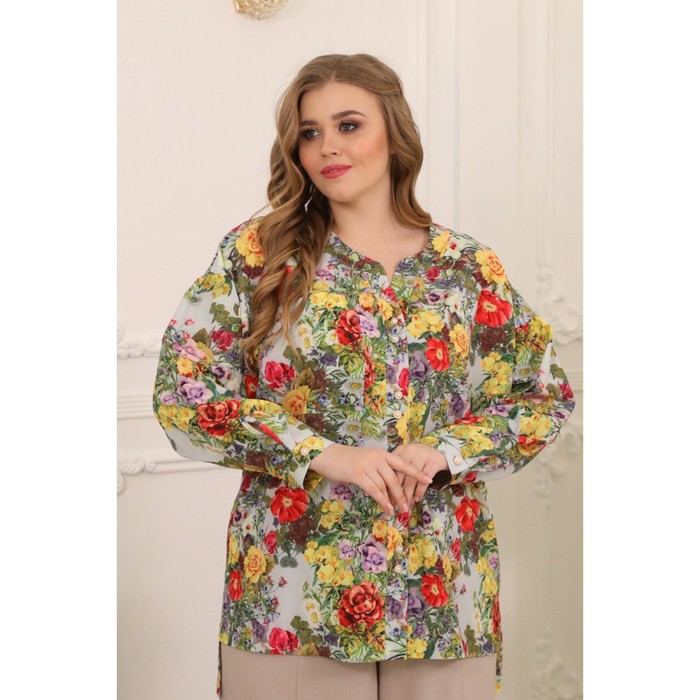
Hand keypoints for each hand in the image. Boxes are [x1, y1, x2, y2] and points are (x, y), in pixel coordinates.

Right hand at [309, 444, 432, 514]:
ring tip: (397, 510)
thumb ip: (379, 468)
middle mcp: (377, 458)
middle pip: (395, 478)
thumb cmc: (347, 460)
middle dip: (402, 494)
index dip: (416, 472)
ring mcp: (368, 465)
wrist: (327, 456)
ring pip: (385, 486)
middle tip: (408, 506)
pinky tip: (386, 508)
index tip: (428, 480)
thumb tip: (390, 486)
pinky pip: (374, 490)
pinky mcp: (358, 474)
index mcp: (381, 453)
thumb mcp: (366, 460)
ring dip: (392, 500)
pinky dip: (382, 500)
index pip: (403, 463)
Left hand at [390, 443, 448, 504]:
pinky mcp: (434, 462)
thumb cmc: (418, 458)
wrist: (440, 451)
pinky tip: (417, 498)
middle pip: (400, 475)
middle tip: (396, 505)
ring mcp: (423, 456)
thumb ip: (397, 471)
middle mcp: (410, 451)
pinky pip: (424, 481)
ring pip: (412, 479)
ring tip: (407, 505)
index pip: (391, 470)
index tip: (387, 500)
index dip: (388, 486)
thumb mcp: (406, 460)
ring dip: (408, 495)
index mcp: (400, 450)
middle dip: (397, 493)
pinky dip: (420, 491)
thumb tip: (387, 495)